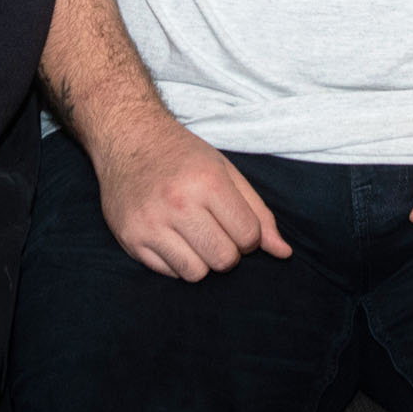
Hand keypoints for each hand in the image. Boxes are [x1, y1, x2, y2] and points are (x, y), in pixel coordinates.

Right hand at [90, 114, 291, 281]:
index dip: (248, 235)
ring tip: (192, 234)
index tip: (234, 221)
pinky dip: (175, 261)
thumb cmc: (183, 155)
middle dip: (226, 250)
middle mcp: (178, 203)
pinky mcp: (131, 238)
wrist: (128, 138)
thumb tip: (284, 253)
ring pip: (196, 273)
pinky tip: (170, 235)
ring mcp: (151, 223)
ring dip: (201, 260)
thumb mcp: (225, 171)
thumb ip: (258, 212)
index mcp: (208, 182)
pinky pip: (169, 273)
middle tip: (213, 228)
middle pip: (224, 260)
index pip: (248, 236)